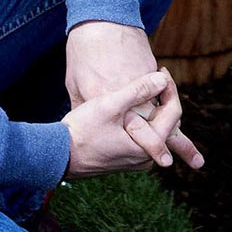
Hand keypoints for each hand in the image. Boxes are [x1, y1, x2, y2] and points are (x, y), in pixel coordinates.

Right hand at [64, 70, 199, 175]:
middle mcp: (145, 158)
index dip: (170, 87)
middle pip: (166, 121)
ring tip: (144, 86)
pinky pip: (142, 135)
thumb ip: (138, 90)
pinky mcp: (125, 158)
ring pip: (154, 128)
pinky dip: (142, 118)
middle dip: (162, 97)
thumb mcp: (109, 105)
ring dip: (152, 107)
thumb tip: (162, 79)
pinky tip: (131, 104)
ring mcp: (135, 160)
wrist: (58, 154)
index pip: (173, 112)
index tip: (161, 71)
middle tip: (156, 75)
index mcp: (147, 147)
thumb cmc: (82, 130)